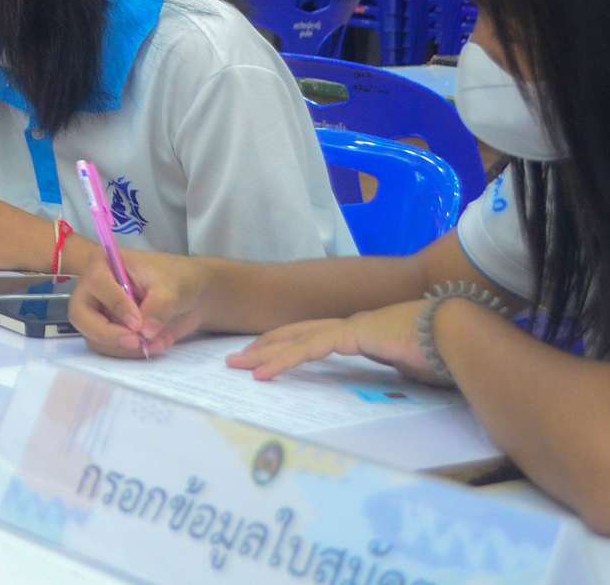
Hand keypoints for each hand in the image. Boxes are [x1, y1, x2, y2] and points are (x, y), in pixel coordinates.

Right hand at [70, 250, 212, 357]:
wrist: (192, 295)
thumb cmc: (178, 279)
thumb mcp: (172, 287)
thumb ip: (158, 306)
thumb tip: (145, 331)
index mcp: (104, 264)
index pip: (97, 284)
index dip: (116, 306)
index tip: (139, 323)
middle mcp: (94, 289)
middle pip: (80, 316)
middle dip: (107, 334)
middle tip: (137, 342)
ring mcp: (99, 312)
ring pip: (94, 338)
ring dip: (125, 348)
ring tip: (158, 342)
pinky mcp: (110, 331)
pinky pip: (109, 348)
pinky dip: (132, 353)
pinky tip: (157, 344)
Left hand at [227, 301, 443, 384]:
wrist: (461, 332)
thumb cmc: (444, 352)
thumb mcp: (411, 366)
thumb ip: (396, 366)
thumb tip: (397, 374)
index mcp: (363, 333)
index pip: (316, 338)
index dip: (289, 346)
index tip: (266, 358)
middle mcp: (351, 326)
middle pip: (297, 335)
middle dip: (266, 347)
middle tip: (238, 360)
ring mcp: (350, 327)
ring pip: (297, 340)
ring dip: (266, 354)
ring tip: (240, 366)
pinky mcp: (352, 334)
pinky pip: (310, 349)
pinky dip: (285, 360)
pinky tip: (265, 372)